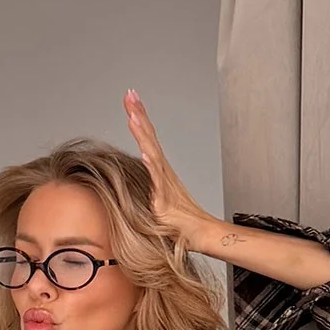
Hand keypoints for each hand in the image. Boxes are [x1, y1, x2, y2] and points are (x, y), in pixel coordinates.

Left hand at [123, 89, 217, 250]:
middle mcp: (163, 172)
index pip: (148, 139)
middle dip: (139, 114)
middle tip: (130, 95)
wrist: (201, 234)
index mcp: (160, 171)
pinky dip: (151, 166)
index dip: (140, 118)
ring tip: (134, 116)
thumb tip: (129, 189)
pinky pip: (157, 181)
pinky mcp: (165, 200)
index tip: (131, 99)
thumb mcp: (155, 205)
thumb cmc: (180, 223)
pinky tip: (145, 154)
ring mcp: (165, 184)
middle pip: (150, 138)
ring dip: (143, 134)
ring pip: (152, 153)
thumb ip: (144, 194)